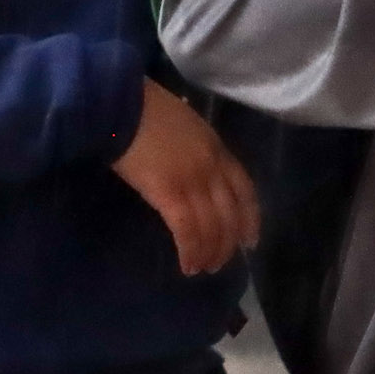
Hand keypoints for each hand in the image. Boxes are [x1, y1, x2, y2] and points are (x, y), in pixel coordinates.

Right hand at [111, 80, 258, 276]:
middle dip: (228, 242)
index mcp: (217, 148)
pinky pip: (187, 230)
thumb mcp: (185, 125)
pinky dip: (190, 250)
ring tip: (202, 268)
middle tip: (220, 262)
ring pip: (211, 226)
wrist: (123, 105)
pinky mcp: (169, 194)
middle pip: (230, 212)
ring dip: (209, 252)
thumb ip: (196, 147)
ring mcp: (192, 181)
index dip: (250, 216)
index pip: (244, 188)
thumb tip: (193, 164)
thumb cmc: (147, 110)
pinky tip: (187, 265)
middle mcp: (211, 167)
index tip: (250, 238)